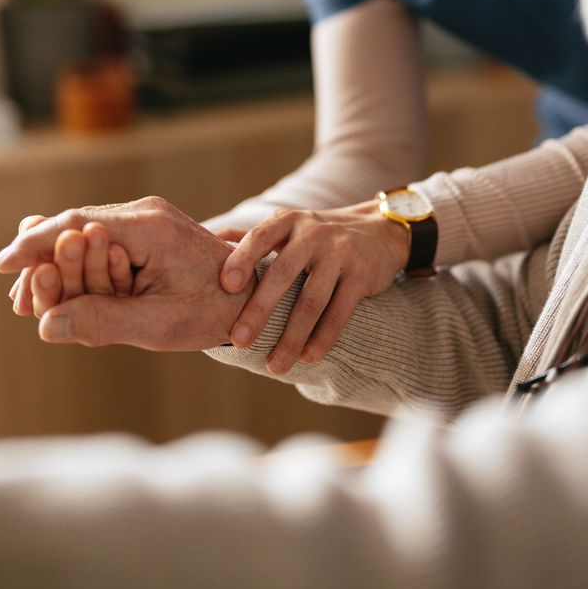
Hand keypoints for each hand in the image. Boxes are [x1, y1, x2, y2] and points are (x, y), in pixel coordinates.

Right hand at [0, 197, 253, 349]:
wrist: (255, 296)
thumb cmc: (212, 312)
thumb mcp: (159, 325)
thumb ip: (104, 322)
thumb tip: (47, 327)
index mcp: (149, 226)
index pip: (77, 224)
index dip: (35, 244)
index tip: (2, 264)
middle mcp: (144, 213)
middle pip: (73, 228)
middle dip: (40, 263)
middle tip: (18, 302)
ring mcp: (146, 220)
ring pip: (83, 235)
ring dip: (56, 266)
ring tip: (31, 301)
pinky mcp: (147, 232)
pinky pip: (100, 242)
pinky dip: (77, 264)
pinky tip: (59, 287)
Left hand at [219, 201, 409, 373]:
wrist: (381, 230)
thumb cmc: (319, 234)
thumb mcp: (288, 226)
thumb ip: (250, 236)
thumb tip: (206, 239)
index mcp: (288, 221)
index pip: (260, 237)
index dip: (242, 259)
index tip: (225, 286)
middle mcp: (313, 234)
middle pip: (283, 273)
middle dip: (260, 309)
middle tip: (239, 341)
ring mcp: (340, 254)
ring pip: (312, 300)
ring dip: (292, 337)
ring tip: (275, 367)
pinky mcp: (362, 276)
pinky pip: (340, 311)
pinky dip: (324, 337)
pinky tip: (308, 358)